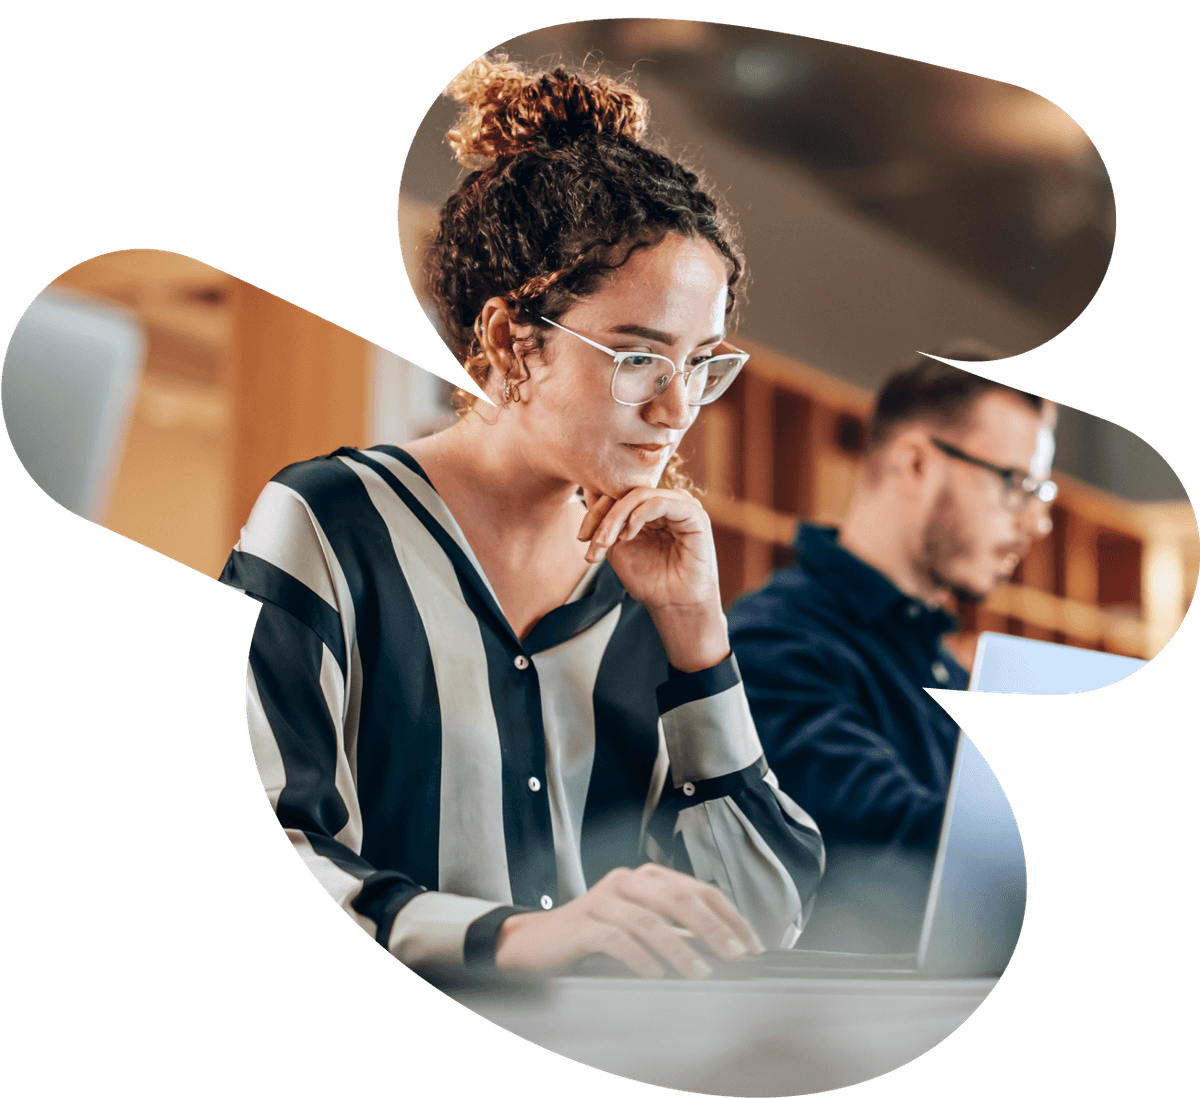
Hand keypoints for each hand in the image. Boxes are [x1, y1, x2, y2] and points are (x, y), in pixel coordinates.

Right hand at [493, 864, 764, 978]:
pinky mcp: (582, 924)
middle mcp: (627, 881)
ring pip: (650, 919)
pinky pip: (616, 938)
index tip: (752, 944)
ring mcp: (603, 900)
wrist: (537, 942)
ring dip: (681, 949)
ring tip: (700, 972)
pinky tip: (655, 974)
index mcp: (647, 878)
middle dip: (713, 927)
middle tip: (735, 954)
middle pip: (678, 897)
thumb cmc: (594, 936)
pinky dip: (640, 957)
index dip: (729, 915)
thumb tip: (724, 949)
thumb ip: (677, 931)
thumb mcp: (640, 927)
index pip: (698, 889)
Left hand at [578, 488, 728, 671]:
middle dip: (603, 515)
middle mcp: (668, 502)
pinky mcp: (694, 514)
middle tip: (592, 541)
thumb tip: (587, 490)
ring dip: (616, 517)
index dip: (596, 510)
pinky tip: (628, 536)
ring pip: (640, 494)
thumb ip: (605, 521)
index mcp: (652, 508)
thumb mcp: (617, 546)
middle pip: (627, 491)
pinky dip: (637, 516)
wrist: (673, 605)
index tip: (582, 537)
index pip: (620, 493)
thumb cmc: (649, 580)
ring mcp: (683, 506)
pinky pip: (659, 502)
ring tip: (606, 542)